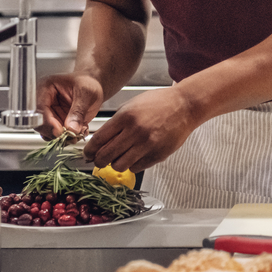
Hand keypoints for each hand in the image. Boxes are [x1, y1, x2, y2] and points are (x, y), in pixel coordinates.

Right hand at [36, 72, 105, 138]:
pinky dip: (69, 138)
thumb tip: (71, 128)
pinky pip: (58, 136)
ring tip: (78, 133)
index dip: (47, 122)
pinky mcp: (57, 123)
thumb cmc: (88, 83)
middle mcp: (45, 102)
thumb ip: (78, 111)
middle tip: (71, 136)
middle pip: (40, 123)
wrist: (93, 86)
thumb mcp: (86, 93)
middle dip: (55, 133)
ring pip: (48, 132)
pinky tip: (80, 131)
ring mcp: (51, 114)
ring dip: (63, 138)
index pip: (39, 109)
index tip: (59, 131)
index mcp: (46, 88)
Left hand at [83, 87, 198, 171]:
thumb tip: (100, 140)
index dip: (89, 150)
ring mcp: (147, 145)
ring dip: (116, 164)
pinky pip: (137, 167)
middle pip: (106, 156)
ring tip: (118, 158)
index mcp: (125, 117)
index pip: (99, 140)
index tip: (87, 154)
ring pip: (120, 166)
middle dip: (98, 161)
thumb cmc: (158, 103)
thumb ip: (116, 123)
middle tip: (98, 161)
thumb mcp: (131, 105)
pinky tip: (134, 156)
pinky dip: (132, 165)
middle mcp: (135, 132)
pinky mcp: (158, 155)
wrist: (184, 106)